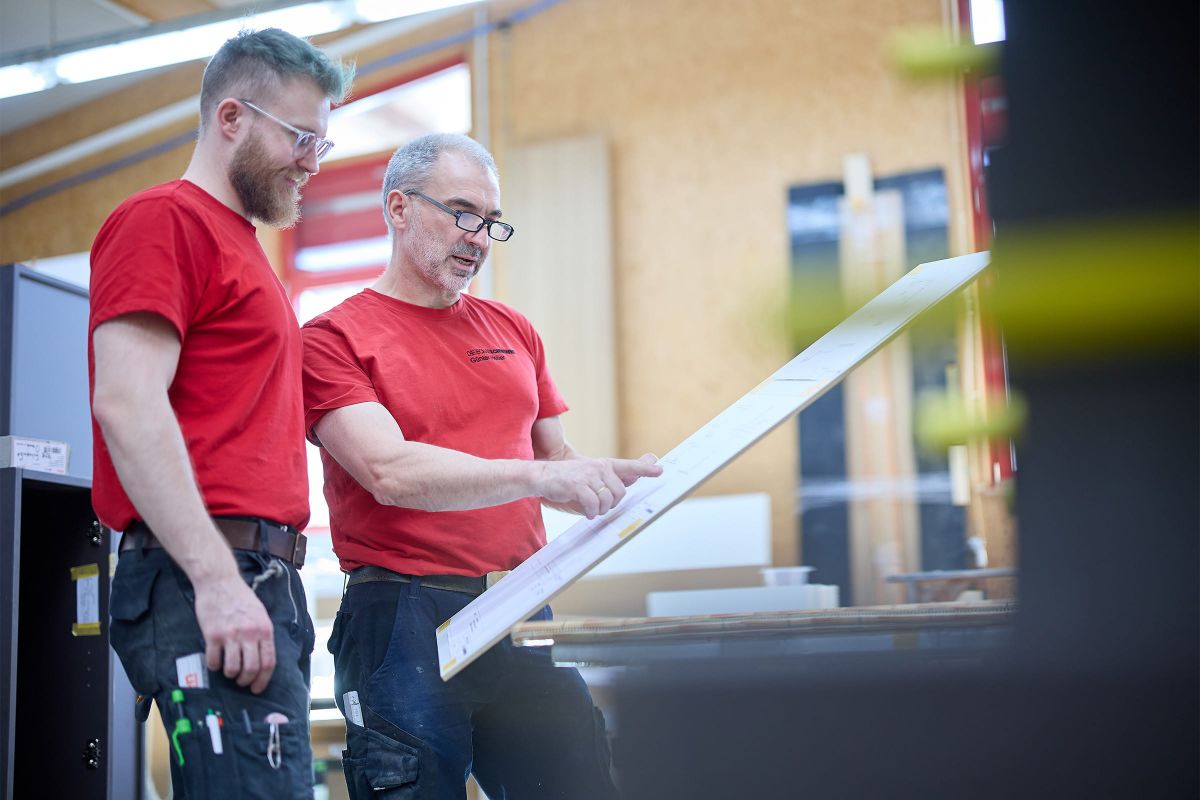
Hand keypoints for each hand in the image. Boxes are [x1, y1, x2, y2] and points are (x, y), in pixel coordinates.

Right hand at [194, 575, 276, 693]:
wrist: (220, 582)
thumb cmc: (240, 598)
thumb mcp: (260, 614)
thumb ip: (262, 634)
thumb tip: (263, 658)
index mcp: (264, 629)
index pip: (269, 662)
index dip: (263, 680)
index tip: (257, 688)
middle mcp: (250, 634)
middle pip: (251, 669)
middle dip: (246, 681)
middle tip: (241, 682)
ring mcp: (231, 635)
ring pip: (232, 668)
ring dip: (230, 675)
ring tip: (229, 671)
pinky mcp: (213, 635)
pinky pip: (214, 660)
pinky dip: (214, 666)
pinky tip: (215, 662)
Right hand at [538, 454, 662, 518]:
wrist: (542, 477)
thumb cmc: (569, 480)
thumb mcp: (592, 477)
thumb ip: (613, 479)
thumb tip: (635, 478)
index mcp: (604, 465)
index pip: (629, 466)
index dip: (644, 469)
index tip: (660, 470)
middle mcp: (599, 467)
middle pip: (620, 493)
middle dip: (611, 504)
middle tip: (599, 505)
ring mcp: (589, 475)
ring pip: (607, 501)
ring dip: (599, 510)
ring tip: (590, 507)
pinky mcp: (578, 484)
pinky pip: (593, 505)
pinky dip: (590, 512)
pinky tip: (586, 512)